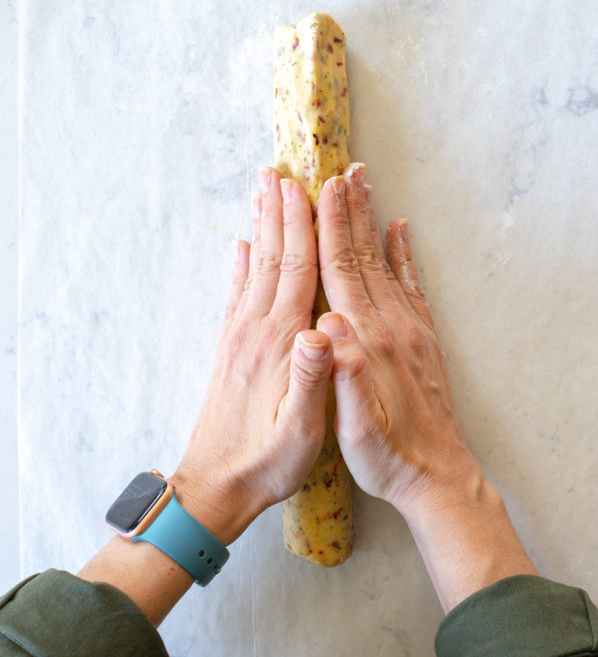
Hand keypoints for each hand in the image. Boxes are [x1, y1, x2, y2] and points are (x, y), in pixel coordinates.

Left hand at [170, 166, 332, 545]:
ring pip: (255, 267)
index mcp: (281, 342)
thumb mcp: (302, 431)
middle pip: (274, 257)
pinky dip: (242, 264)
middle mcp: (257, 330)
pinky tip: (242, 247)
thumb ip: (313, 379)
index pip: (298, 270)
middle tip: (282, 170)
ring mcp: (240, 337)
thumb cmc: (266, 461)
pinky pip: (238, 294)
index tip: (309, 186)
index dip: (306, 226)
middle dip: (281, 212)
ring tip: (263, 193)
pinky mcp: (232, 349)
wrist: (216, 486)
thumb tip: (323, 329)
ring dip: (261, 227)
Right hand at [316, 163, 476, 514]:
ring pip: (385, 262)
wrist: (439, 476)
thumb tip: (326, 328)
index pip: (342, 272)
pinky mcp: (423, 339)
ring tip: (364, 187)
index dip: (331, 228)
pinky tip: (399, 232)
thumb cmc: (389, 457)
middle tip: (344, 171)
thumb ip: (344, 377)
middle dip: (351, 211)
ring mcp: (411, 329)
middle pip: (364, 256)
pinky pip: (410, 285)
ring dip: (372, 222)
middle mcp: (392, 326)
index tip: (324, 189)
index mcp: (368, 342)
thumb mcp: (357, 429)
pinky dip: (402, 254)